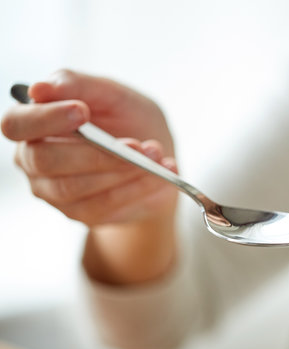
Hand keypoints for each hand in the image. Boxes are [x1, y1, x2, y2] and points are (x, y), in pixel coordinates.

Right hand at [1, 70, 178, 283]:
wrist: (156, 158)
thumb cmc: (128, 119)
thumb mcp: (113, 94)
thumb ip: (79, 85)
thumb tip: (40, 88)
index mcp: (35, 123)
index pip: (17, 124)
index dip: (46, 118)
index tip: (82, 111)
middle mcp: (34, 160)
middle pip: (45, 161)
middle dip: (96, 152)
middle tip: (137, 144)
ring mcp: (55, 192)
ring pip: (76, 188)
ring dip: (122, 171)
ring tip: (155, 154)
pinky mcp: (82, 213)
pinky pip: (105, 205)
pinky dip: (137, 187)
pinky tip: (161, 174)